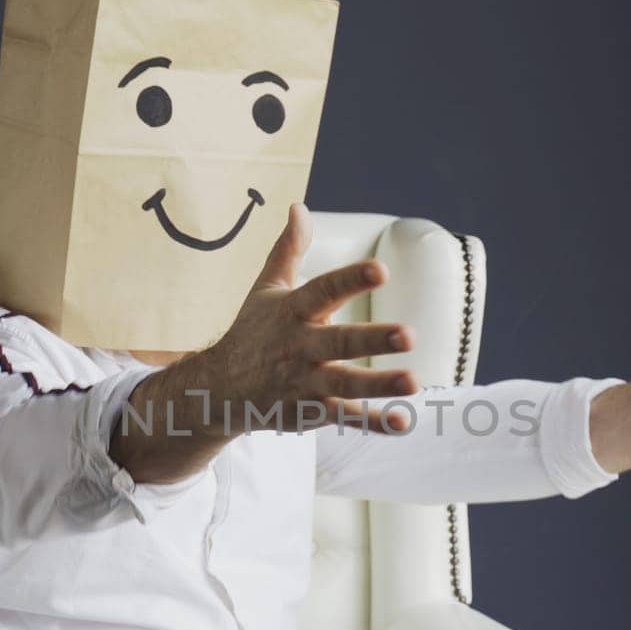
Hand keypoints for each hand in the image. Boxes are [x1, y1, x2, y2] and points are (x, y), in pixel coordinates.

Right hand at [206, 203, 417, 431]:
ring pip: (345, 384)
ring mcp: (305, 382)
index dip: (352, 280)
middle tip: (408, 334)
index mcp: (294, 311)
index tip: (381, 270)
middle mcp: (300, 346)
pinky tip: (402, 423)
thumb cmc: (251, 333)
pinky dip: (373, 422)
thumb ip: (288, 250)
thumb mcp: (266, 288)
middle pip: (339, 343)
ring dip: (379, 385)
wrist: (217, 389)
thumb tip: (299, 206)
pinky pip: (345, 418)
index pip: (324, 290)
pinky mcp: (309, 412)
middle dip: (373, 339)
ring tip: (413, 382)